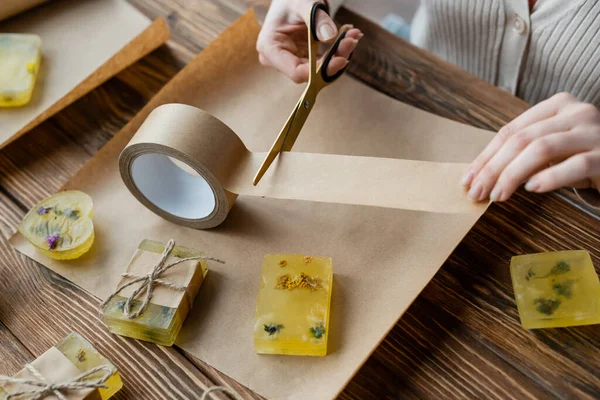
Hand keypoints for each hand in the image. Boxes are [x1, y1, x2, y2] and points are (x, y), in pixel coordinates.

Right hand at [257, 0, 361, 82]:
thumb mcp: (302, 3)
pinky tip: (349, 37)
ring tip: (353, 36)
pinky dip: (337, 51)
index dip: (318, 71)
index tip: (340, 59)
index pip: (295, 72)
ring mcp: (292, 60)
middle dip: (333, 60)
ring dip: (339, 55)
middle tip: (351, 40)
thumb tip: (331, 37)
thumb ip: (316, 19)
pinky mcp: (304, 59)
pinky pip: (323, 62)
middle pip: (310, 73)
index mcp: (270, 48)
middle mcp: (280, 59)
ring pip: (320, 70)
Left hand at [462, 93, 599, 201]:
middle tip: (476, 193)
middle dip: (493, 168)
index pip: (510, 131)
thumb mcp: (554, 149)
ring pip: (541, 149)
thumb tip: (480, 175)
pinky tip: (532, 188)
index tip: (467, 179)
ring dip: (512, 174)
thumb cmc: (586, 156)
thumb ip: (523, 152)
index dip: (485, 157)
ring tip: (497, 195)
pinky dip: (550, 177)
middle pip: (521, 140)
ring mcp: (594, 131)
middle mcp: (575, 112)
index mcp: (557, 106)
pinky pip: (575, 164)